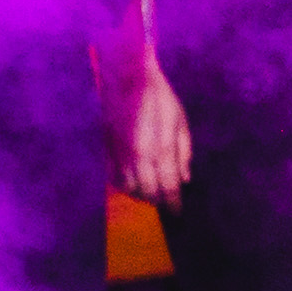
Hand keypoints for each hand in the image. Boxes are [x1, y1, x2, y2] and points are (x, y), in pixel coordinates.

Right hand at [117, 38, 194, 206]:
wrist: (127, 77)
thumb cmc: (159, 97)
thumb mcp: (180, 121)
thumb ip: (183, 152)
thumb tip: (184, 179)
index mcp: (160, 149)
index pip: (168, 188)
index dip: (174, 204)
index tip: (179, 213)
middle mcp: (138, 157)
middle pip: (148, 193)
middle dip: (159, 201)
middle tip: (167, 202)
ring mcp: (119, 154)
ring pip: (129, 189)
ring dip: (142, 195)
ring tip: (152, 192)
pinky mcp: (107, 150)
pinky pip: (114, 178)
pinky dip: (125, 185)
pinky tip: (134, 182)